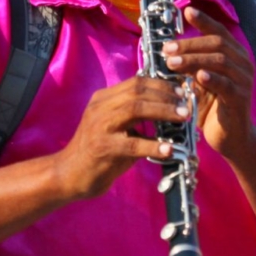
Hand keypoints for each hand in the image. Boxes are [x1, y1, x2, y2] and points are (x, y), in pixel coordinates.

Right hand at [54, 75, 189, 200]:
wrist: (69, 174)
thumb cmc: (98, 152)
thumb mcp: (114, 127)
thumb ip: (134, 117)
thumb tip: (168, 111)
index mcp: (103, 99)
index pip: (135, 82)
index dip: (161, 84)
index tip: (181, 92)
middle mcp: (100, 107)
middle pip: (137, 90)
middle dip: (165, 95)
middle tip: (186, 106)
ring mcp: (100, 127)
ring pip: (135, 109)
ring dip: (163, 111)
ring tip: (183, 118)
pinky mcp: (103, 148)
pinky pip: (133, 144)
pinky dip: (154, 145)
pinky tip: (169, 150)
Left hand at [161, 6, 255, 157]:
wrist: (229, 137)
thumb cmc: (210, 105)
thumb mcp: (197, 80)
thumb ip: (189, 64)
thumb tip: (165, 48)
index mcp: (233, 55)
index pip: (219, 31)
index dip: (204, 20)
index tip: (187, 11)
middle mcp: (242, 63)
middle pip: (217, 43)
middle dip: (189, 43)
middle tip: (167, 49)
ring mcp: (244, 81)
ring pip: (220, 61)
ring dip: (193, 59)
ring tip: (172, 63)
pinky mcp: (241, 99)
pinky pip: (227, 85)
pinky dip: (212, 79)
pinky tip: (198, 76)